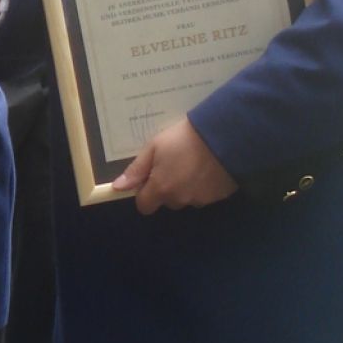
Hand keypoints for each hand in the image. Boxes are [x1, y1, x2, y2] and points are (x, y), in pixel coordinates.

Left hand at [111, 118, 237, 214]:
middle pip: (166, 201)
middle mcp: (179, 199)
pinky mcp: (218, 197)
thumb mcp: (154, 147)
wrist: (224, 136)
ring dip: (185, 187)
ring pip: (186, 198)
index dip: (144, 193)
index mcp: (161, 189)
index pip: (144, 206)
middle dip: (166, 188)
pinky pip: (204, 195)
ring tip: (193, 163)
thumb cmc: (184, 139)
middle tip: (174, 164)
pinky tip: (207, 168)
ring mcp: (200, 200)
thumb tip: (118, 187)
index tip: (151, 177)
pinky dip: (202, 185)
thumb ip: (136, 170)